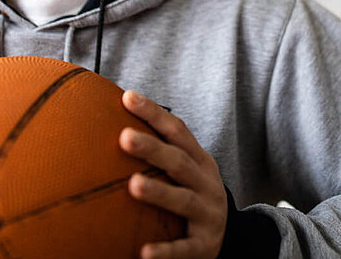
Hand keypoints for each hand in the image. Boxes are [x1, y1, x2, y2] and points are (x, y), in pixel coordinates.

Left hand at [120, 91, 226, 258]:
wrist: (230, 240)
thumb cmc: (193, 198)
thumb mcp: (186, 174)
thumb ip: (159, 155)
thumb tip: (110, 127)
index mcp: (200, 162)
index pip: (178, 132)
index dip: (154, 114)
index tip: (127, 97)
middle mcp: (207, 184)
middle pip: (179, 162)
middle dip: (153, 149)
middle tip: (124, 137)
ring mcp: (209, 215)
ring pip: (184, 201)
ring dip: (159, 192)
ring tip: (133, 185)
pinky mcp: (205, 246)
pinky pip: (184, 248)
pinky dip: (166, 250)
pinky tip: (144, 252)